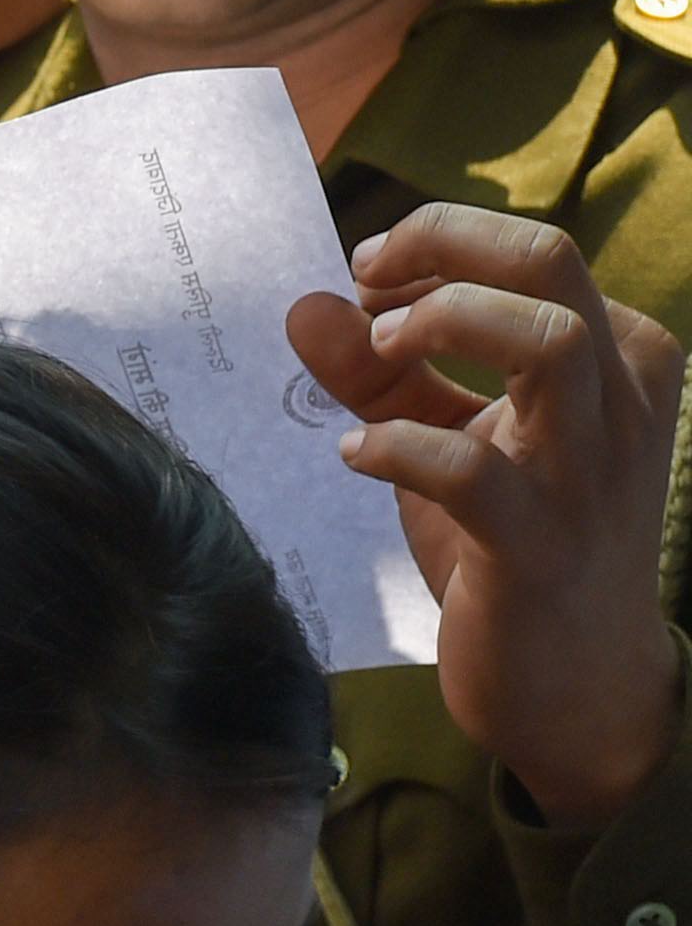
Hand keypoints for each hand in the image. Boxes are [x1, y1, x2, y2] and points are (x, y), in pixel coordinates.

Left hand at [292, 207, 686, 830]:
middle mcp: (621, 404)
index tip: (370, 274)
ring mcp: (590, 475)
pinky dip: (397, 447)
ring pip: (549, 341)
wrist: (576, 685)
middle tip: (369, 286)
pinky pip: (474, 470)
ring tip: (378, 354)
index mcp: (617, 361)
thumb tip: (305, 302)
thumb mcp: (448, 437)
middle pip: (552, 262)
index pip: (537, 251)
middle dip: (443, 248)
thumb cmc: (515, 542)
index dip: (439, 241)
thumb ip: (380, 373)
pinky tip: (356, 455)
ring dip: (441, 325)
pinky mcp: (541, 548)